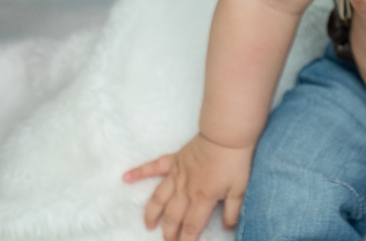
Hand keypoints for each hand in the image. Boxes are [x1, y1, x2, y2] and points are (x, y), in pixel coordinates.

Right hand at [123, 134, 253, 240]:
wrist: (226, 134)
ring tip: (149, 226)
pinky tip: (126, 178)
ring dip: (152, 213)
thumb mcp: (239, 190)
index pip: (191, 226)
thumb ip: (232, 211)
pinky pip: (154, 167)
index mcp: (201, 198)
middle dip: (169, 232)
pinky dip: (139, 172)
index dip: (186, 240)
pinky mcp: (174, 160)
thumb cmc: (235, 161)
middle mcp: (185, 189)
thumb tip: (227, 228)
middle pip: (172, 216)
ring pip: (159, 198)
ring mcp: (177, 174)